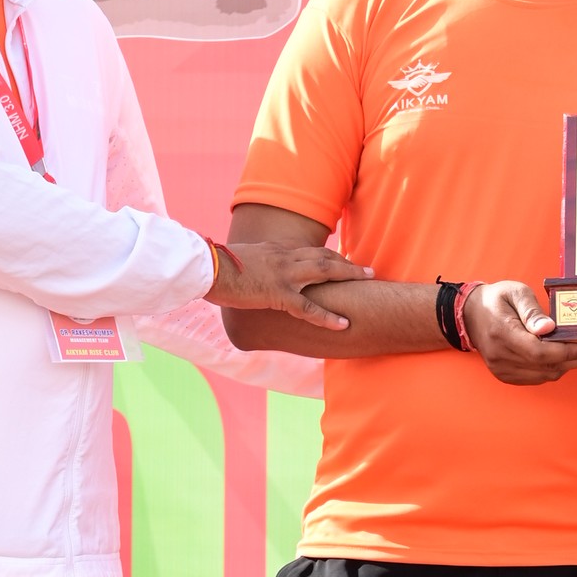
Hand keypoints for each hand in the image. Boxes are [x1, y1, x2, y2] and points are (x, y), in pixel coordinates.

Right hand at [209, 239, 368, 328]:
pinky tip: (343, 324)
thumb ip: (255, 265)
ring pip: (325, 272)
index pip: (309, 251)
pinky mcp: (278, 294)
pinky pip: (308, 308)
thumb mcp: (241, 261)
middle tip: (368, 270)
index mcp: (276, 252)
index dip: (330, 256)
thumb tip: (254, 271)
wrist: (207, 268)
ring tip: (369, 282)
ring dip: (349, 276)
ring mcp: (284, 275)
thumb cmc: (217, 267)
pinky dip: (328, 317)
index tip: (343, 260)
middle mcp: (285, 259)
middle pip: (325, 257)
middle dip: (348, 264)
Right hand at [463, 280, 576, 384]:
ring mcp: (502, 370)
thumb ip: (531, 310)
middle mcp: (501, 356)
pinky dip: (555, 370)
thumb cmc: (496, 300)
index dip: (566, 352)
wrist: (470, 316)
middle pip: (546, 366)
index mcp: (502, 333)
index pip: (539, 351)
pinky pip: (537, 378)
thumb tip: (549, 328)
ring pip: (545, 375)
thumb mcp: (514, 293)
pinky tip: (570, 360)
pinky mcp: (506, 376)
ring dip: (569, 366)